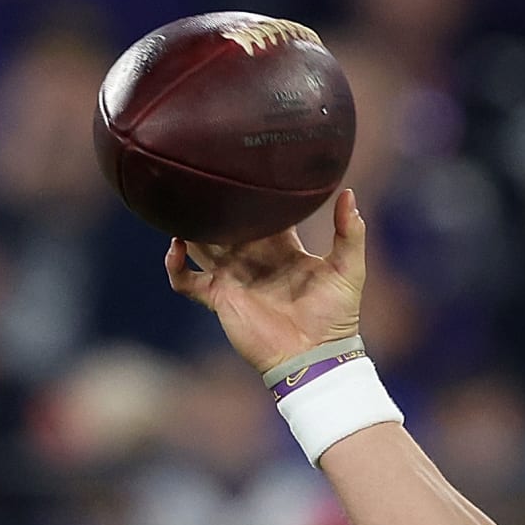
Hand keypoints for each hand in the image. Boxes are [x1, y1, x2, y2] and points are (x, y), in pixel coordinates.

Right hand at [165, 187, 366, 375]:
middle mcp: (254, 258)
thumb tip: (348, 193)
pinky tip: (175, 245)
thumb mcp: (349, 270)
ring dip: (190, 226)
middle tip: (205, 178)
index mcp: (283, 248)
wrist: (315, 355)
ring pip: (201, 243)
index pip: (265, 213)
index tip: (248, 169)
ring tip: (180, 202)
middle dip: (217, 205)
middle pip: (228, 223)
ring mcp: (233, 276)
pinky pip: (185, 280)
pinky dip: (174, 265)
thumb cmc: (336, 316)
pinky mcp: (219, 297)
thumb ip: (350, 232)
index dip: (257, 195)